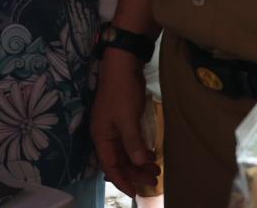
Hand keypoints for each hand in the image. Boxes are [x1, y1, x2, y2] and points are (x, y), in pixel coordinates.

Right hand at [91, 48, 159, 196]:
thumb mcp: (127, 118)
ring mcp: (113, 127)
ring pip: (125, 153)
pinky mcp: (122, 120)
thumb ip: (133, 143)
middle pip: (118, 161)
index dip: (121, 180)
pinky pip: (129, 143)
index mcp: (101, 135)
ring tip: (156, 170)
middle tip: (153, 180)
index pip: (109, 165)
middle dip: (134, 172)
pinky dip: (139, 151)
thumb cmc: (121, 91)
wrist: (122, 64)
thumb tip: (138, 163)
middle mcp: (105, 134)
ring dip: (138, 163)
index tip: (134, 192)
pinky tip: (150, 155)